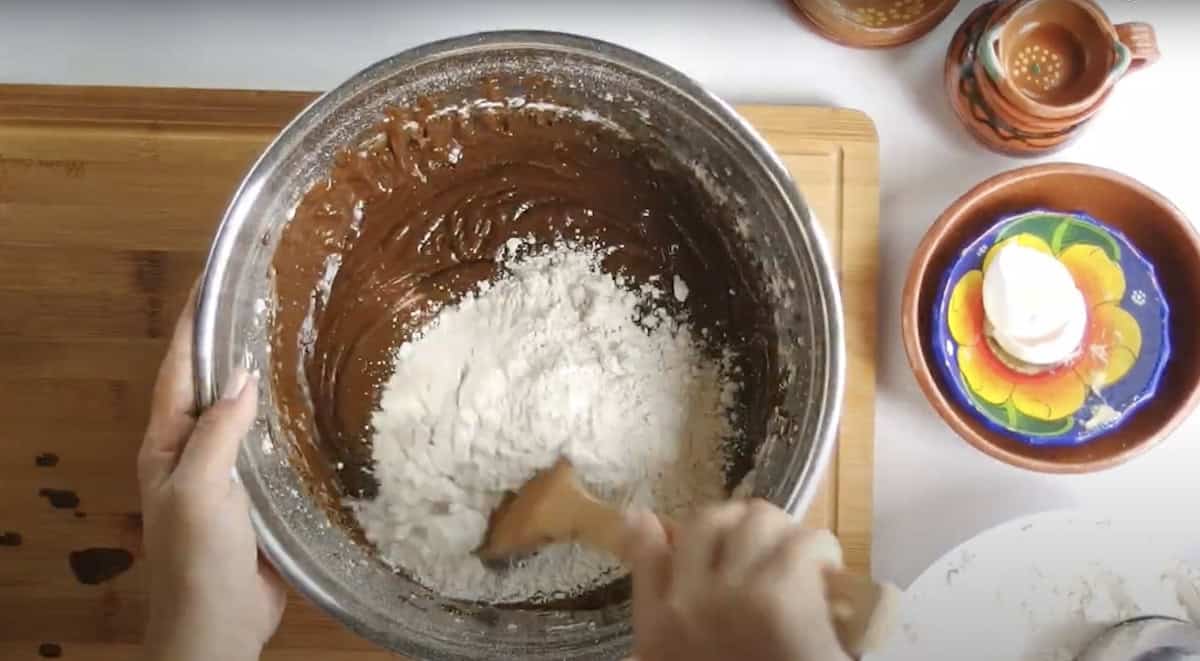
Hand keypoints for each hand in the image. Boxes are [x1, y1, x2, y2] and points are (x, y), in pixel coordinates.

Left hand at [138, 288, 285, 660]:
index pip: (179, 367)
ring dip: (265, 377)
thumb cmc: (197, 556)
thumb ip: (219, 430)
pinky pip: (273, 444)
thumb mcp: (200, 487)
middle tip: (267, 298)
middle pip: (212, 383)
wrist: (219, 623)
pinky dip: (289, 418)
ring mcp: (229, 471)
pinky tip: (315, 403)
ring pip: (246, 412)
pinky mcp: (261, 493)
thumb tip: (243, 374)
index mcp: (167, 441)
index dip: (193, 323)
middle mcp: (195, 448)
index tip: (214, 279)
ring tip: (296, 336)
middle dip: (231, 341)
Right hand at [626, 500, 850, 660]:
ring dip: (785, 535)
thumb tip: (644, 552)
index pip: (645, 553)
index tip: (651, 520)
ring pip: (757, 520)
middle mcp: (687, 603)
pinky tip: (831, 578)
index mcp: (658, 631)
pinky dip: (824, 553)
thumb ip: (668, 630)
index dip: (652, 532)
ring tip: (804, 563)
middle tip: (766, 551)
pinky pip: (804, 542)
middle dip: (738, 526)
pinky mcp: (779, 593)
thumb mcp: (683, 660)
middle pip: (706, 521)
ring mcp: (732, 594)